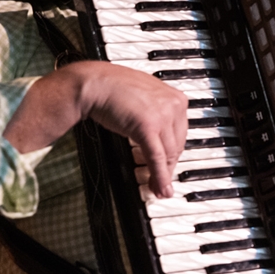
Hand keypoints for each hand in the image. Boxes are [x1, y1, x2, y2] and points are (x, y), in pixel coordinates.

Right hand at [4, 61, 188, 198]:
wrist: (94, 84)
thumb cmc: (113, 89)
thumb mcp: (144, 100)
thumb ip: (157, 113)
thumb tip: (158, 135)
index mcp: (176, 98)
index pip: (180, 133)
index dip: (173, 154)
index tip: (169, 166)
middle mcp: (174, 105)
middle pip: (176, 145)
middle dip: (169, 167)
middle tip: (162, 183)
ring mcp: (163, 116)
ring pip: (168, 154)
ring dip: (163, 176)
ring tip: (158, 189)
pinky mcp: (149, 127)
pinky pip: (157, 157)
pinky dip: (159, 176)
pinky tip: (159, 188)